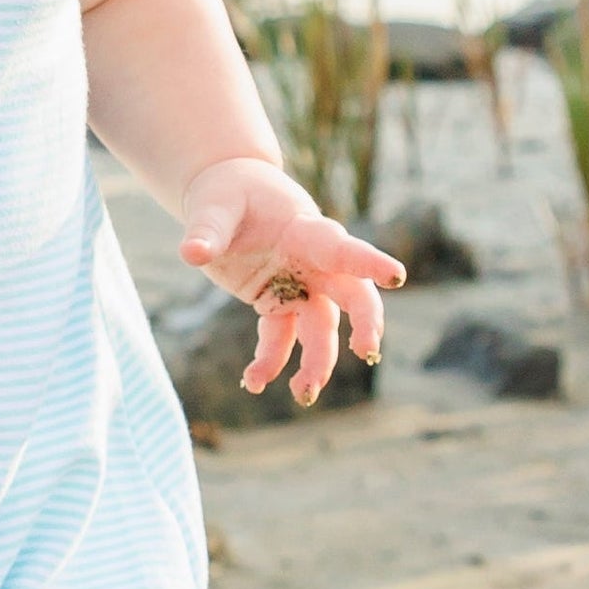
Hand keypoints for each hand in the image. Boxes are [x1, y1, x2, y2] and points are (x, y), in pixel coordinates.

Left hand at [178, 156, 405, 407]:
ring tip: (304, 395)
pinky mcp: (278, 302)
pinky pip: (281, 337)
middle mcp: (311, 262)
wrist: (229, 195)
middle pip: (349, 293)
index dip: (368, 262)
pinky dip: (270, 361)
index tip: (395, 276)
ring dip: (316, 361)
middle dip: (363, 321)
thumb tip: (193, 253)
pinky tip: (253, 383)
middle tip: (367, 350)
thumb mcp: (214, 205)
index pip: (341, 247)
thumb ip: (207, 230)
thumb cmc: (229, 193)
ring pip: (320, 327)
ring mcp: (298, 285)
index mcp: (304, 230)